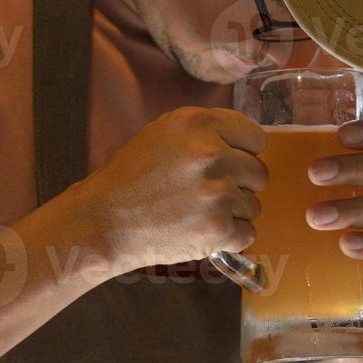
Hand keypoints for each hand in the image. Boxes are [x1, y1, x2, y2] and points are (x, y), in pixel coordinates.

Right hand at [77, 107, 267, 270]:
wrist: (103, 221)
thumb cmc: (130, 177)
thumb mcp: (164, 133)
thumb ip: (206, 133)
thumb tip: (245, 146)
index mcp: (200, 124)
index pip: (257, 138)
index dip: (244, 154)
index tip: (228, 165)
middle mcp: (213, 155)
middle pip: (259, 173)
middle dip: (239, 185)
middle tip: (207, 194)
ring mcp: (217, 194)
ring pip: (253, 206)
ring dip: (232, 214)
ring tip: (196, 213)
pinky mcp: (217, 229)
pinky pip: (247, 234)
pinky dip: (228, 238)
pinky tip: (200, 231)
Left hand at [304, 119, 362, 296]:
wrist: (362, 277)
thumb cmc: (343, 224)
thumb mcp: (333, 194)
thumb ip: (316, 174)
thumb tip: (267, 154)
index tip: (340, 135)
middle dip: (351, 169)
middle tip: (314, 174)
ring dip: (352, 209)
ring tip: (316, 217)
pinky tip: (348, 244)